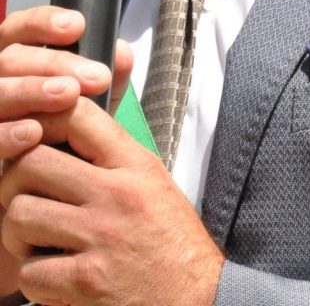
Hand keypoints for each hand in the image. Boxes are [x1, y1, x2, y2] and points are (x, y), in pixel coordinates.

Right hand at [0, 5, 132, 147]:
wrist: (44, 186)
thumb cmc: (64, 135)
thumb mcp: (89, 104)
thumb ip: (106, 77)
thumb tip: (122, 52)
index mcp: (15, 62)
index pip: (20, 28)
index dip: (44, 22)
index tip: (78, 26)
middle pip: (11, 58)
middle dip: (53, 63)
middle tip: (96, 76)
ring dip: (31, 91)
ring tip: (69, 96)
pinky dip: (5, 134)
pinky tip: (33, 134)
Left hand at [0, 96, 224, 305]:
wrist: (199, 298)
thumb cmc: (173, 243)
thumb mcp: (153, 183)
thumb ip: (113, 158)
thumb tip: (65, 136)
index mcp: (134, 164)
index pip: (77, 115)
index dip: (43, 120)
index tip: (34, 137)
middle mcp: (116, 193)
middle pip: (31, 163)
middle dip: (13, 181)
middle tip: (22, 197)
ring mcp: (100, 236)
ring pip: (21, 215)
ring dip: (17, 233)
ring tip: (34, 240)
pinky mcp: (87, 282)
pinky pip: (30, 272)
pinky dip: (34, 279)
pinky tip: (53, 278)